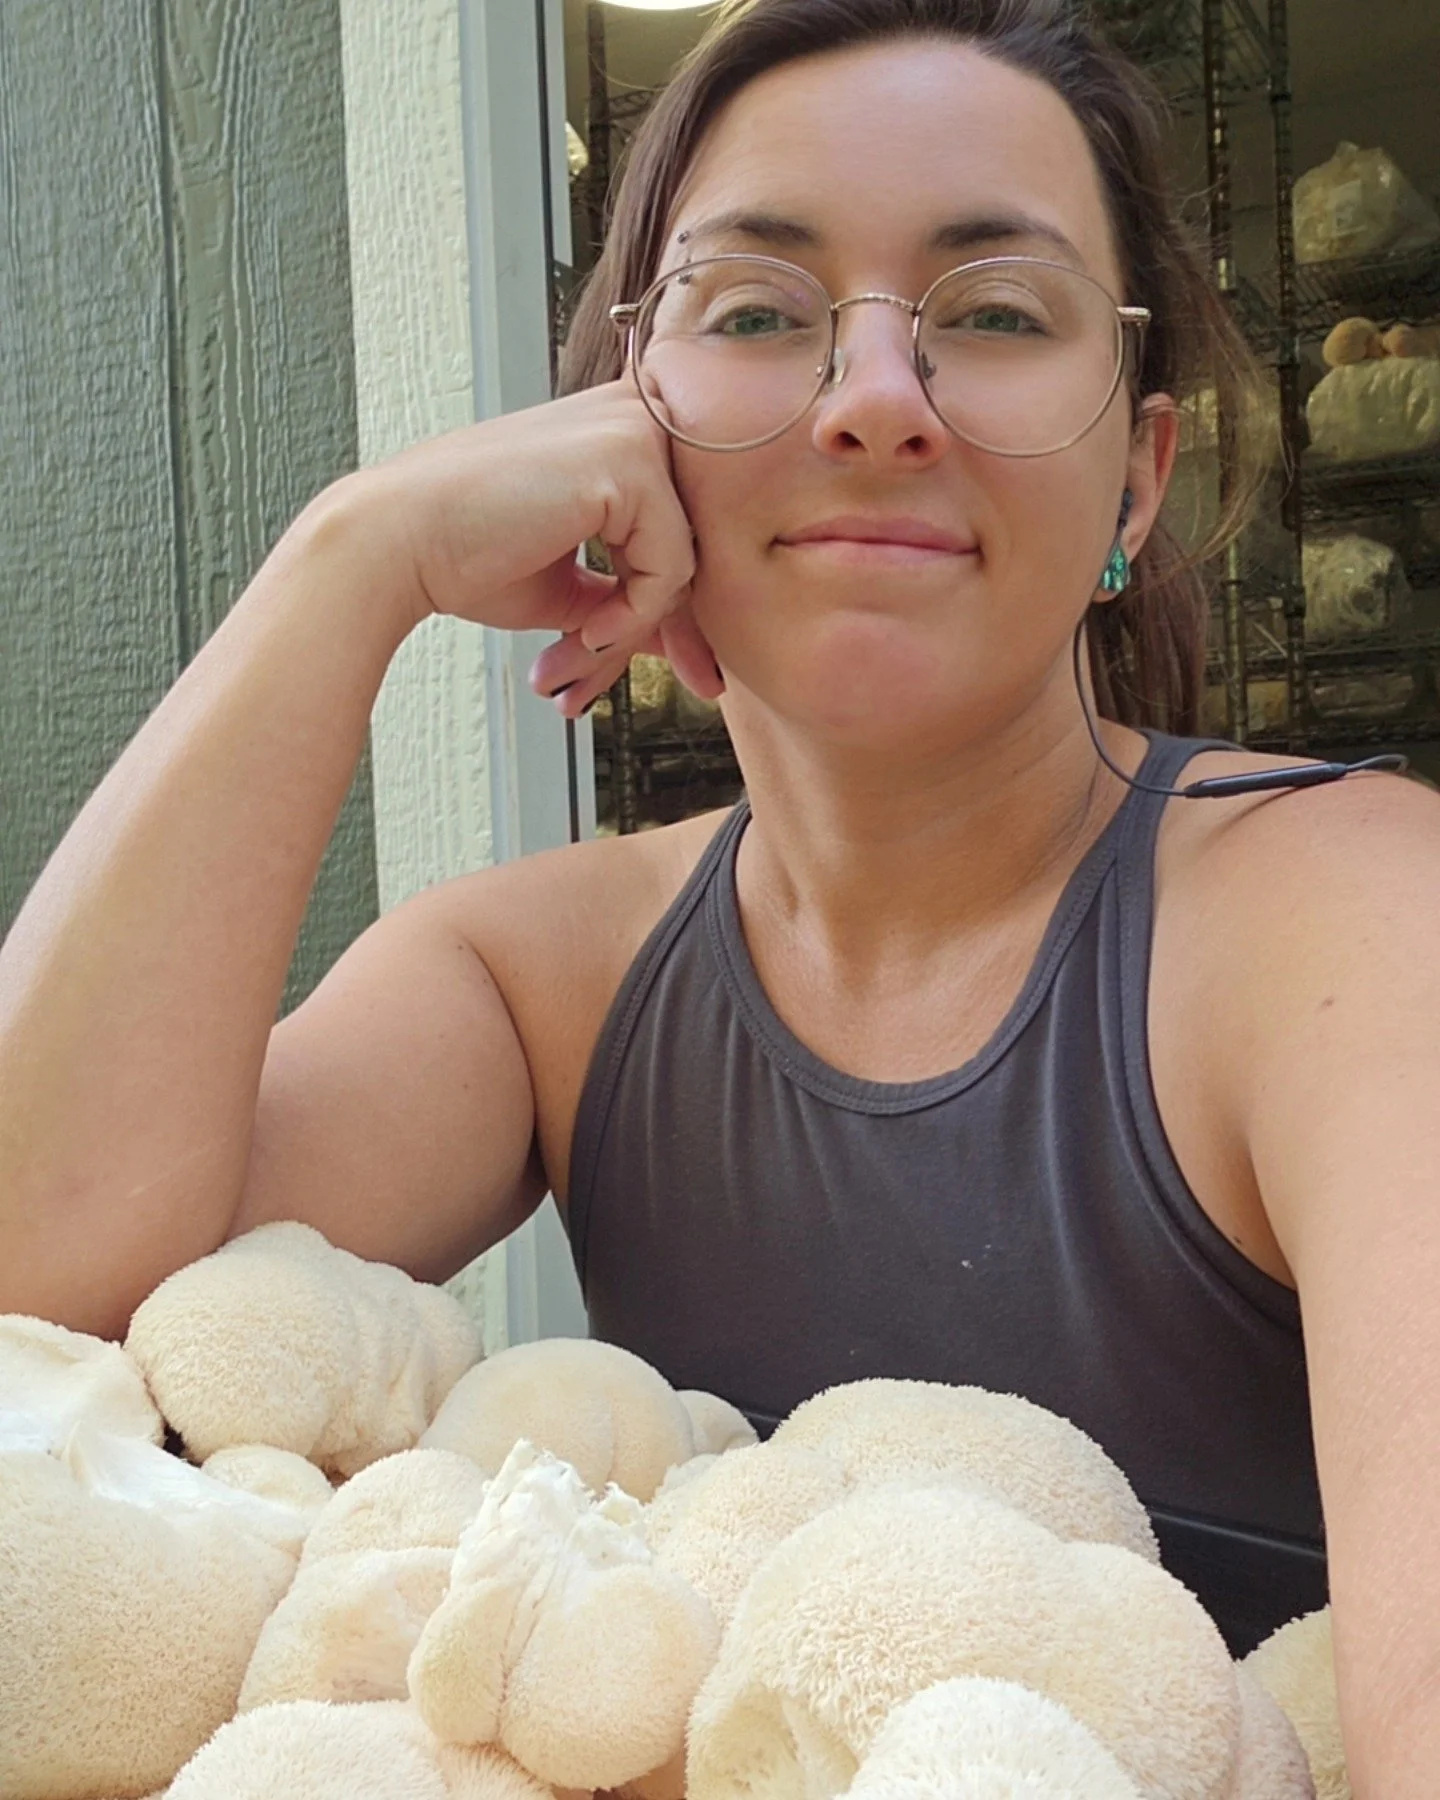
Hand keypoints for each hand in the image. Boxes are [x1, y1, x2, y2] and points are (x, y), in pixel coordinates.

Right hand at [353, 380, 711, 715]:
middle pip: (691, 545)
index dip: (674, 609)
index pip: (682, 526)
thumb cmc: (470, 558)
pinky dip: (632, 615)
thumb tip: (692, 645)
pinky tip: (583, 630)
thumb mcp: (576, 588)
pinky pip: (669, 567)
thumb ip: (636, 601)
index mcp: (622, 431)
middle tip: (610, 681)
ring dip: (632, 630)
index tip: (675, 670)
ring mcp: (635, 430)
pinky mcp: (629, 461)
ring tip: (573, 657)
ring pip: (684, 562)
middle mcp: (636, 414)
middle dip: (662, 630)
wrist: (398, 543)